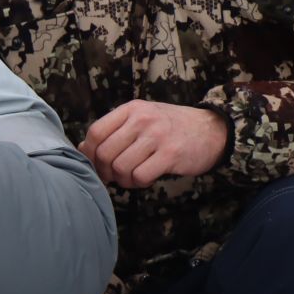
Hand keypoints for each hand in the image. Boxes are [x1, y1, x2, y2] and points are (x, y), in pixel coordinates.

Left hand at [81, 101, 228, 188]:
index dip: (89, 154)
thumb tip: (82, 148)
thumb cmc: (170, 127)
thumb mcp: (141, 120)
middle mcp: (142, 119)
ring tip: (131, 177)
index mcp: (131, 109)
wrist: (212, 130)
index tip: (95, 164)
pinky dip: (138, 183)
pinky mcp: (170, 154)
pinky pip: (140, 176)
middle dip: (104, 171)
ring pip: (120, 167)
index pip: (95, 132)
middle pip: (105, 153)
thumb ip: (114, 131)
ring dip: (122, 179)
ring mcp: (157, 136)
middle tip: (113, 176)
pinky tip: (145, 178)